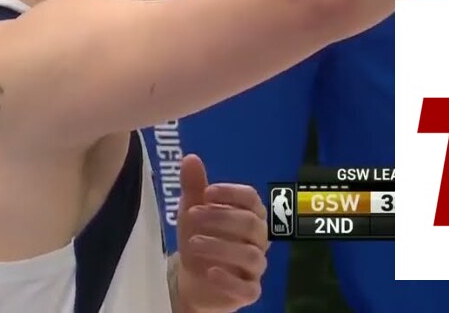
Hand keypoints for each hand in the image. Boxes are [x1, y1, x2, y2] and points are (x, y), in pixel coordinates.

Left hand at [175, 154, 267, 312]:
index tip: (207, 193)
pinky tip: (210, 272)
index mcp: (249, 215)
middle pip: (251, 224)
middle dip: (220, 218)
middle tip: (192, 216)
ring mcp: (255, 267)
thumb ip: (193, 186)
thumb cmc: (200, 237)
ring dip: (221, 247)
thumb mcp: (192, 210)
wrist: (193, 278)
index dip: (231, 193)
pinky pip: (249, 288)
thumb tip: (190, 157)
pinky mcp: (248, 291)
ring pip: (251, 256)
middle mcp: (257, 239)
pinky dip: (229, 280)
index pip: (251, 199)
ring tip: (193, 243)